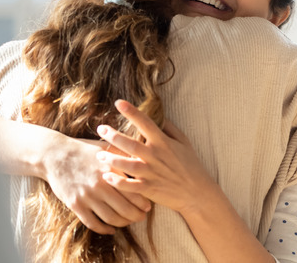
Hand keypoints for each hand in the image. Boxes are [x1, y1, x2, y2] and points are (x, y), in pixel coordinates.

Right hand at [42, 135, 151, 233]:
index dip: (143, 202)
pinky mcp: (75, 204)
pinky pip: (93, 223)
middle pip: (125, 208)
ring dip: (123, 224)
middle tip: (142, 217)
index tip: (148, 206)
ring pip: (111, 218)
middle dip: (137, 216)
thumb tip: (145, 160)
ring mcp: (87, 196)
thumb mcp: (106, 149)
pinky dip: (104, 229)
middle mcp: (100, 184)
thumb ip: (125, 156)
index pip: (133, 191)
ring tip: (128, 222)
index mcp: (111, 170)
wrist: (55, 155)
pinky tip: (111, 229)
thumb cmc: (84, 150)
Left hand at [96, 99, 215, 214]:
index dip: (132, 112)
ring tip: (99, 155)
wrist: (197, 193)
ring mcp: (151, 173)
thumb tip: (159, 115)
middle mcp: (156, 156)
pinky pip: (130, 186)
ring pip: (127, 165)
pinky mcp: (149, 189)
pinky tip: (107, 177)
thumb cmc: (191, 165)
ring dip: (112, 159)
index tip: (119, 102)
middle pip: (130, 144)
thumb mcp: (184, 142)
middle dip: (113, 136)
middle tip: (100, 129)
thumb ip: (170, 128)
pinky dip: (118, 182)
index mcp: (163, 142)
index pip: (146, 123)